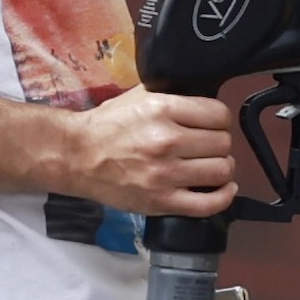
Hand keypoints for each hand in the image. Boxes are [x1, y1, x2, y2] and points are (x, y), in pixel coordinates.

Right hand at [49, 90, 242, 216]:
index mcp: (163, 109)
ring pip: (221, 171)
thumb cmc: (108, 125)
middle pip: (223, 143)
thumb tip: (205, 98)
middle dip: (219, 144)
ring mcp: (164, 174)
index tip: (212, 125)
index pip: (219, 115)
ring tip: (211, 166)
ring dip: (221, 168)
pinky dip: (223, 197)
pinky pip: (207, 205)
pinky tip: (223, 188)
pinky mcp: (160, 202)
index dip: (220, 120)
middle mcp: (166, 141)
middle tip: (208, 146)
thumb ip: (174, 95)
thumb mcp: (140, 96)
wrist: (77, 156)